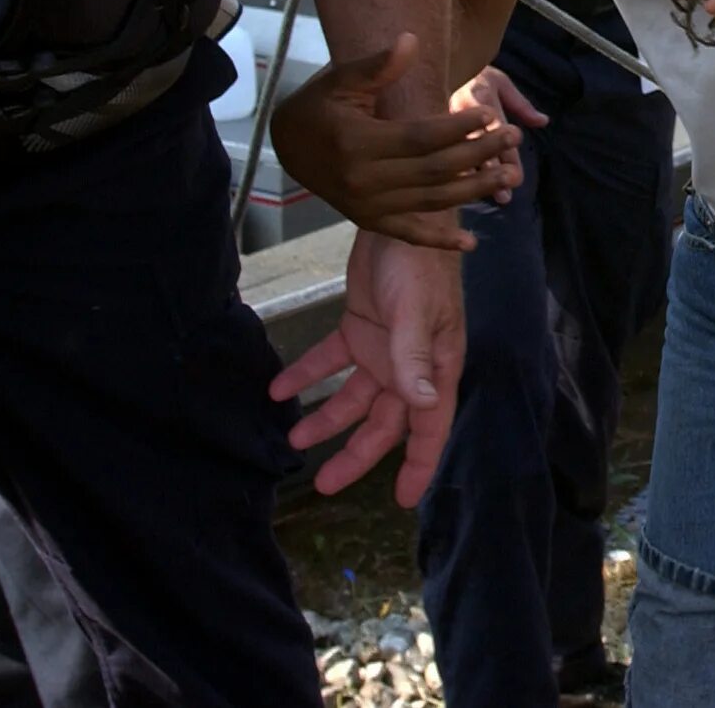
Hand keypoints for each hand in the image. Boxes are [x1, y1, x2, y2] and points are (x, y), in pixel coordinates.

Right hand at [270, 32, 520, 250]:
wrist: (287, 144)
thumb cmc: (320, 105)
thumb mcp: (342, 79)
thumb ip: (379, 65)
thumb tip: (411, 41)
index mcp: (357, 143)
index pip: (419, 138)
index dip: (456, 128)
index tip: (487, 114)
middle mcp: (363, 180)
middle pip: (432, 170)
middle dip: (477, 154)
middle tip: (511, 138)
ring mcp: (366, 205)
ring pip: (430, 202)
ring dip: (473, 190)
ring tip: (509, 175)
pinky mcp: (368, 220)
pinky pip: (408, 233)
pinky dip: (438, 242)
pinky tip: (470, 243)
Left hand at [271, 233, 463, 502]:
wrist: (401, 215)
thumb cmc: (419, 264)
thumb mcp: (415, 312)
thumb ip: (414, 359)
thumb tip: (423, 407)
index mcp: (435, 366)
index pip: (429, 426)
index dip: (419, 465)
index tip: (403, 500)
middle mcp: (410, 365)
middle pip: (384, 422)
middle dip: (356, 455)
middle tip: (324, 485)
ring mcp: (384, 347)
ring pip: (354, 397)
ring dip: (325, 418)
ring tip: (292, 439)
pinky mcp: (360, 327)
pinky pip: (331, 360)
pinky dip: (306, 373)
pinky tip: (278, 387)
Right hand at [449, 67, 546, 200]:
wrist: (437, 64)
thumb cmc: (476, 77)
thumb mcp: (500, 82)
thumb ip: (520, 104)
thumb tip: (543, 121)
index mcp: (477, 97)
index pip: (495, 128)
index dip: (507, 154)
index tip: (517, 176)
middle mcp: (457, 111)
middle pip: (476, 146)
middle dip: (492, 171)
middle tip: (506, 195)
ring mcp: (440, 124)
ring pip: (457, 155)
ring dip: (474, 179)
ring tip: (490, 198)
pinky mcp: (427, 133)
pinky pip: (440, 156)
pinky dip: (452, 175)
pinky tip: (460, 195)